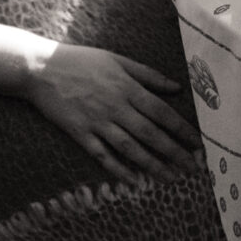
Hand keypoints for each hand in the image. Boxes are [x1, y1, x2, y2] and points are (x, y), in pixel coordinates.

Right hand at [24, 42, 203, 184]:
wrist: (41, 68)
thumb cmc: (84, 61)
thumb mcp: (119, 60)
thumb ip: (149, 75)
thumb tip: (176, 87)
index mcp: (129, 88)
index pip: (163, 112)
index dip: (182, 129)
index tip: (198, 142)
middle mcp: (116, 107)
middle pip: (150, 133)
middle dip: (174, 151)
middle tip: (192, 167)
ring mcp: (97, 122)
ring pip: (130, 148)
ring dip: (152, 164)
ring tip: (170, 177)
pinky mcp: (79, 133)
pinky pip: (101, 154)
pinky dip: (118, 169)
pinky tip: (133, 180)